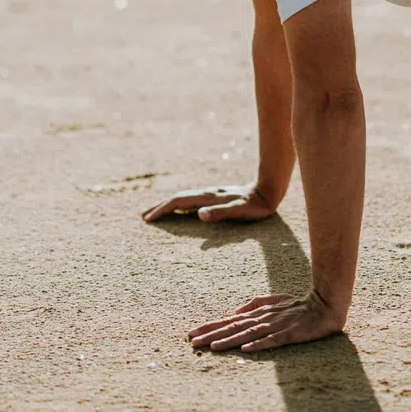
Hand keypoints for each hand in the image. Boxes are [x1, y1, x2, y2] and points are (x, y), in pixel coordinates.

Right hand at [141, 184, 274, 222]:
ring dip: (168, 206)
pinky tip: (179, 211)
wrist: (267, 192)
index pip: (179, 202)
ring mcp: (210, 195)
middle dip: (159, 207)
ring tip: (156, 213)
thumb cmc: (255, 206)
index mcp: (208, 198)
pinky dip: (180, 206)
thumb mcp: (239, 211)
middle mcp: (206, 194)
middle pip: (177, 198)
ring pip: (183, 199)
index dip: (162, 210)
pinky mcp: (215, 198)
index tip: (149, 219)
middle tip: (143, 216)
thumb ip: (220, 213)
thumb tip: (199, 214)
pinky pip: (191, 201)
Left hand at [188, 291, 344, 351]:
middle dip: (212, 334)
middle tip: (191, 341)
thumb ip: (255, 303)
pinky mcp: (290, 333)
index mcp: (259, 313)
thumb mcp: (275, 300)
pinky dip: (258, 344)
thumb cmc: (299, 304)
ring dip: (229, 340)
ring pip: (248, 334)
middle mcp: (264, 318)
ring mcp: (277, 326)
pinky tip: (245, 349)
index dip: (210, 326)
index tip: (192, 333)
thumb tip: (235, 311)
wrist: (326, 303)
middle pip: (234, 327)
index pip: (230, 320)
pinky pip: (272, 340)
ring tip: (211, 347)